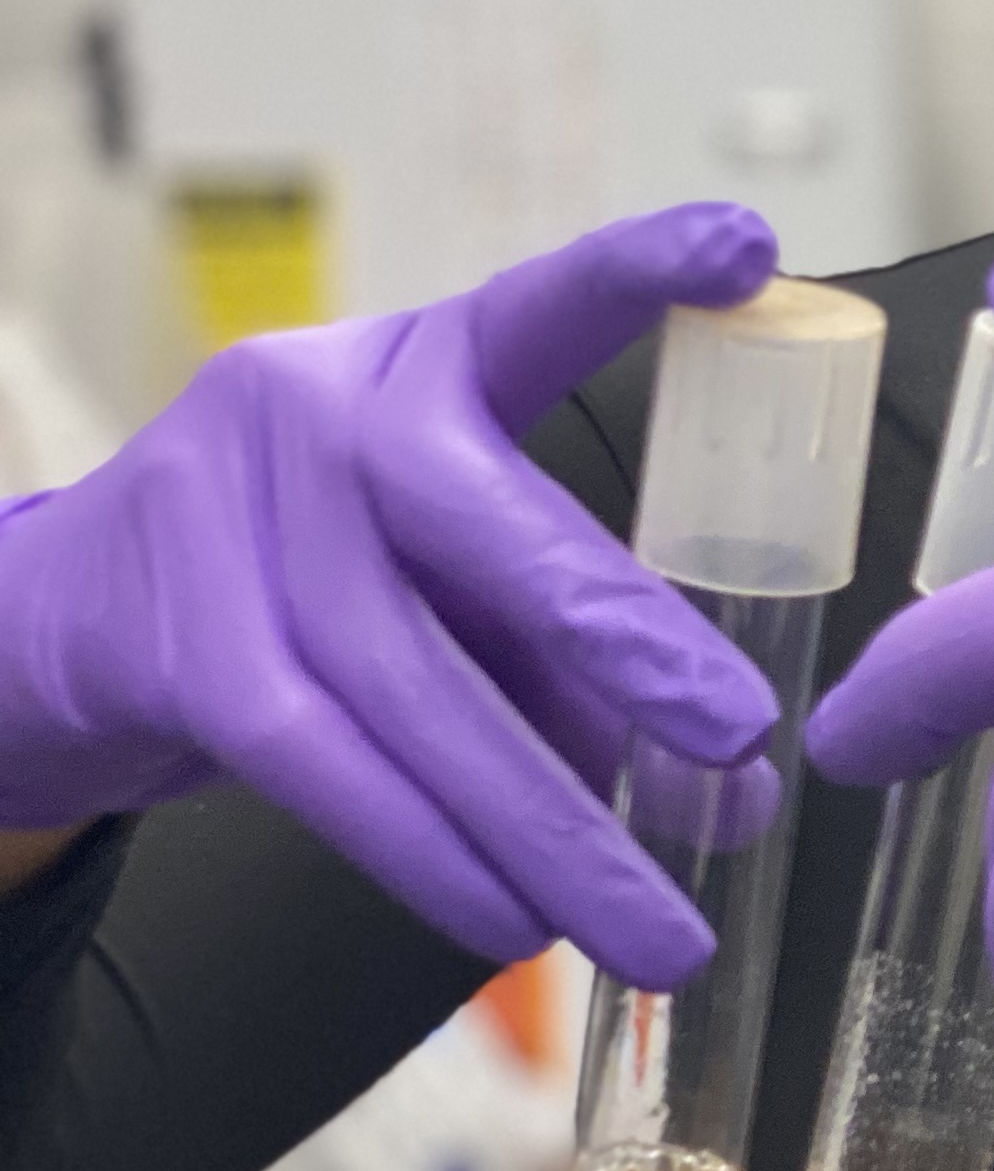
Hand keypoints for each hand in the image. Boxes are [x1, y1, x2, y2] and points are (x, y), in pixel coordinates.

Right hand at [0, 205, 783, 981]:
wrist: (61, 622)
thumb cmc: (309, 579)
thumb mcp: (445, 577)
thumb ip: (582, 661)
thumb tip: (735, 793)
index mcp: (419, 366)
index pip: (536, 307)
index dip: (636, 275)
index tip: (749, 245)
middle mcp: (323, 409)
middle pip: (491, 525)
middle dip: (625, 641)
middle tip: (740, 737)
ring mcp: (234, 516)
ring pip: (415, 685)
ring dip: (547, 825)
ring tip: (656, 925)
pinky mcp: (174, 639)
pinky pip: (324, 763)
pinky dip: (432, 854)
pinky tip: (511, 922)